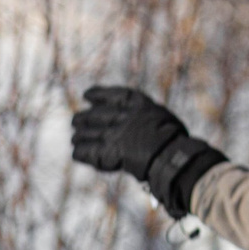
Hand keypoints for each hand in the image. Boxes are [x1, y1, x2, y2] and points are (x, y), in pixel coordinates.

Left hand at [70, 86, 186, 176]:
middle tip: (75, 121)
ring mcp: (113, 133)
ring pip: (87, 133)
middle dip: (83, 118)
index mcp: (137, 103)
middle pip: (95, 115)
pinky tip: (77, 153)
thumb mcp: (161, 116)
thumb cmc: (174, 138)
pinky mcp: (107, 152)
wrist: (171, 154)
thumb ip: (145, 115)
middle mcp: (122, 115)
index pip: (111, 95)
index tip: (86, 95)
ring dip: (79, 136)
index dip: (97, 94)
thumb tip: (142, 119)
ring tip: (75, 138)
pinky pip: (86, 151)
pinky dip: (80, 152)